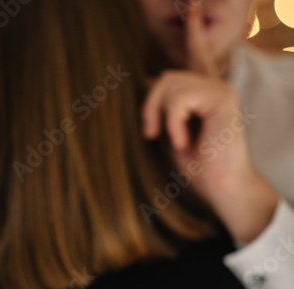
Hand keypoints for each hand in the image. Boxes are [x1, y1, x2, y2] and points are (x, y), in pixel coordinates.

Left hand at [142, 5, 278, 244]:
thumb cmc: (199, 166)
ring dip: (161, 116)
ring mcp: (220, 89)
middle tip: (151, 133)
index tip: (191, 6)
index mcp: (204, 94)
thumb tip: (148, 78)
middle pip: (166, 76)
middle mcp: (214, 86)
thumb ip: (164, 106)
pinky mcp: (223, 96)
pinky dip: (174, 123)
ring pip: (170, 85)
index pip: (197, 56)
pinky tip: (185, 140)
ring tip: (175, 140)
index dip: (193, 32)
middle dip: (150, 105)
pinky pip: (180, 99)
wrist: (220, 186)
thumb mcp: (172, 132)